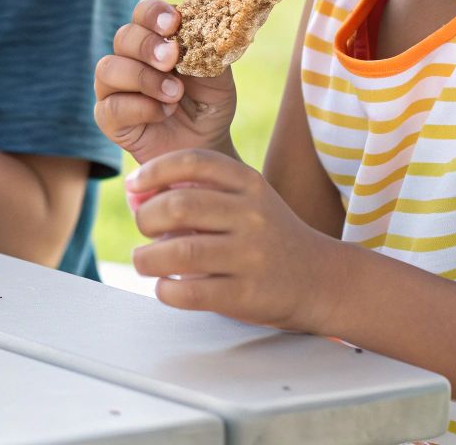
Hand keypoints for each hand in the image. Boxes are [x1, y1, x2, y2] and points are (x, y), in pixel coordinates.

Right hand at [94, 0, 237, 165]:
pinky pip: (110, 107)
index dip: (154, 13)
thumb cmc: (209, 106)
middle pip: (123, 37)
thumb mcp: (218, 78)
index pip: (143, 13)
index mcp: (155, 40)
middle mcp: (129, 59)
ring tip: (174, 94)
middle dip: (147, 46)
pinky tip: (163, 113)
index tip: (173, 23)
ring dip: (143, 78)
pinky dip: (140, 108)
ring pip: (108, 69)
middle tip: (171, 59)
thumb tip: (199, 30)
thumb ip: (208, 53)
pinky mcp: (109, 119)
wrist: (206, 147)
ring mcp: (115, 88)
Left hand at [126, 148, 344, 331]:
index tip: (134, 185)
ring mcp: (251, 255)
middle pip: (179, 206)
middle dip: (145, 217)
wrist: (321, 279)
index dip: (154, 170)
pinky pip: (190, 292)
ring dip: (146, 258)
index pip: (193, 161)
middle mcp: (252, 215)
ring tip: (145, 261)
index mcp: (249, 183)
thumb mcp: (247, 201)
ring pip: (179, 252)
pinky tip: (166, 287)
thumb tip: (136, 196)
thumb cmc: (267, 237)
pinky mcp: (247, 294)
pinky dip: (166, 290)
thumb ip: (201, 193)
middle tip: (143, 230)